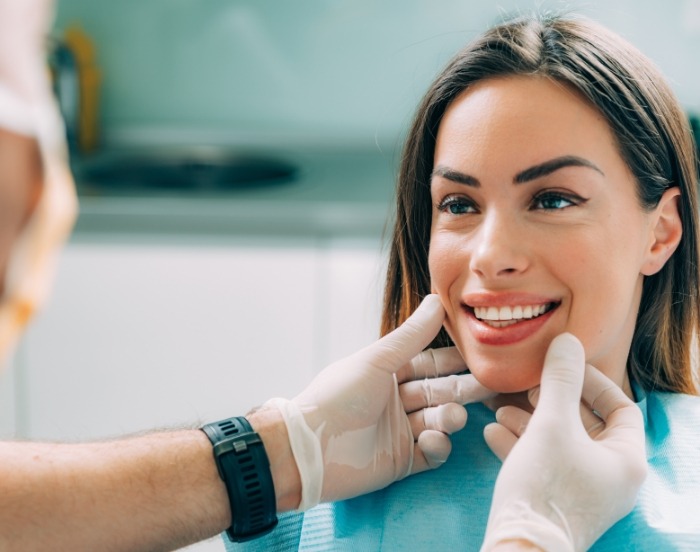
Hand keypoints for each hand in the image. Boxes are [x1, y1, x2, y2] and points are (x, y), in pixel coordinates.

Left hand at [264, 294, 490, 509]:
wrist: (309, 448)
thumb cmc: (337, 397)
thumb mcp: (376, 361)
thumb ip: (411, 336)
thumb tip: (437, 300)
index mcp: (387, 373)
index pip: (429, 363)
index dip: (454, 360)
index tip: (481, 354)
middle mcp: (395, 401)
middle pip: (439, 392)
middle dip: (463, 389)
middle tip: (491, 385)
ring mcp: (399, 432)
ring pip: (438, 421)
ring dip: (449, 418)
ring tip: (452, 417)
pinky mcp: (400, 462)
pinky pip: (431, 453)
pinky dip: (437, 446)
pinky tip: (433, 440)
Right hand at [481, 333, 646, 551]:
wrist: (519, 548)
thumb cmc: (545, 485)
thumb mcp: (551, 423)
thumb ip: (560, 380)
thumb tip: (567, 341)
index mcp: (625, 460)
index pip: (621, 408)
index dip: (592, 382)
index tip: (562, 368)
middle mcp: (610, 477)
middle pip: (585, 424)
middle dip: (551, 401)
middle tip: (527, 387)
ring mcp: (583, 491)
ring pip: (559, 443)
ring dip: (530, 421)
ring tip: (500, 407)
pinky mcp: (556, 501)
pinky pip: (543, 463)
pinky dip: (521, 445)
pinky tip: (492, 432)